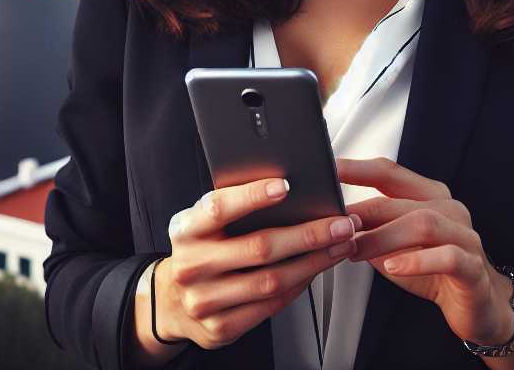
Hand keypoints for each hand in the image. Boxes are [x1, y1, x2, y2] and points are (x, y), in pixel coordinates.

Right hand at [155, 177, 363, 349]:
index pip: (218, 208)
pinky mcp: (219, 328)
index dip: (252, 196)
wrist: (172, 301)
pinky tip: (315, 270)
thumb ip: (232, 207)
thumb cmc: (200, 250)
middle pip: (258, 248)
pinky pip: (270, 307)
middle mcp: (191, 266)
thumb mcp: (203, 223)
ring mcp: (204, 301)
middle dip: (308, 235)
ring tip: (339, 246)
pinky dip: (299, 287)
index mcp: (185, 230)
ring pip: (271, 281)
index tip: (285, 185)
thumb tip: (287, 188)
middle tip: (341, 223)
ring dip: (313, 263)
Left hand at [337, 157, 513, 347]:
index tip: (329, 170)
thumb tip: (332, 221)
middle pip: (400, 201)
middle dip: (364, 213)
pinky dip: (417, 261)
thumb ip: (372, 229)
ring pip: (423, 224)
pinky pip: (448, 257)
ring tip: (356, 250)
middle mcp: (450, 210)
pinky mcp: (473, 268)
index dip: (359, 169)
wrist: (479, 305)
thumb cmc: (434, 270)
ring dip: (383, 237)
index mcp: (430, 196)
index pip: (390, 173)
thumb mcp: (396, 246)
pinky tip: (393, 267)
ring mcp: (465, 237)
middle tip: (336, 227)